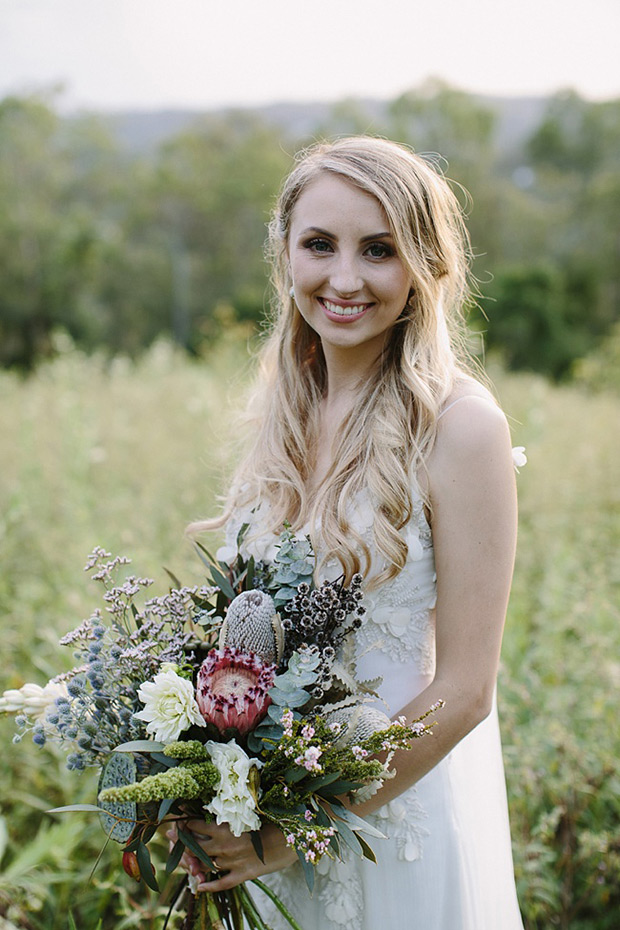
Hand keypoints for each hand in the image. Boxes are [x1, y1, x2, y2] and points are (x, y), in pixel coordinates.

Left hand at [169, 819, 297, 891]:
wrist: (292, 838)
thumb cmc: (273, 818)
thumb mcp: (251, 810)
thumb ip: (232, 808)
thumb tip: (220, 797)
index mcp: (225, 826)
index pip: (196, 824)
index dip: (184, 821)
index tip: (175, 816)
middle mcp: (224, 845)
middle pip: (195, 845)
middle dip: (181, 841)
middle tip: (168, 836)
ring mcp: (232, 861)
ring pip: (205, 864)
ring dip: (193, 863)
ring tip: (183, 859)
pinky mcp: (242, 875)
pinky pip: (222, 883)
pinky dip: (209, 886)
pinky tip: (199, 887)